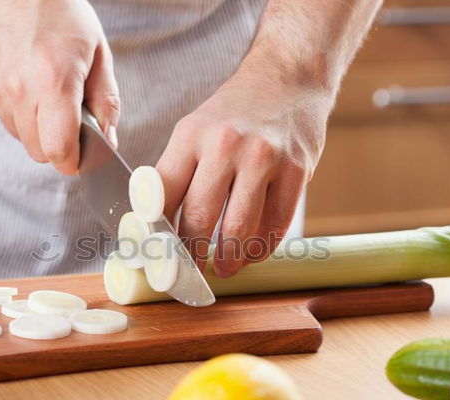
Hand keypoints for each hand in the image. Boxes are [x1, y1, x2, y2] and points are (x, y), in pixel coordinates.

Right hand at [0, 0, 119, 173]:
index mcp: (53, 82)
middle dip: (58, 145)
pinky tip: (26, 81)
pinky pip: (4, 117)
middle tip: (68, 119)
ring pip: (20, 136)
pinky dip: (18, 110)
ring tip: (45, 91)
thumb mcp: (97, 51)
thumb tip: (108, 139)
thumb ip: (106, 102)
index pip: (59, 152)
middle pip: (39, 152)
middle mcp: (19, 90)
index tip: (82, 154)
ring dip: (37, 127)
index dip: (74, 160)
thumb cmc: (58, 10)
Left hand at [157, 64, 332, 277]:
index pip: (162, 196)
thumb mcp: (194, 130)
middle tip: (190, 270)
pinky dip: (260, 249)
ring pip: (238, 229)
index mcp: (191, 136)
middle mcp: (225, 145)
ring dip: (228, 260)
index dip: (155, 235)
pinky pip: (275, 226)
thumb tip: (152, 225)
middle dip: (191, 256)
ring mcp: (264, 158)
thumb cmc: (234, 113)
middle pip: (198, 218)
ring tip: (223, 268)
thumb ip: (175, 174)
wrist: (287, 79)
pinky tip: (252, 252)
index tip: (155, 258)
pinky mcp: (296, 170)